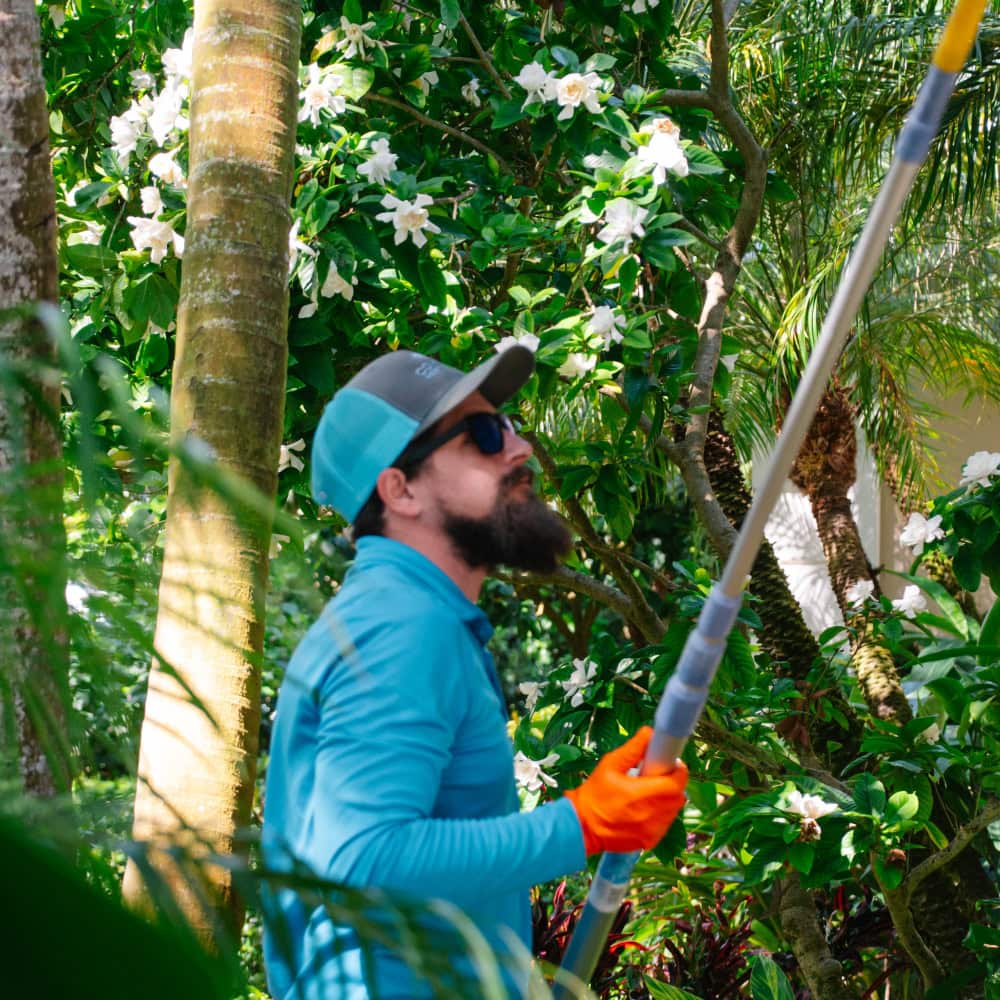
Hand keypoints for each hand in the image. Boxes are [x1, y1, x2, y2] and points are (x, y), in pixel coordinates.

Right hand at [565, 726, 687, 855]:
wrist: (583, 826)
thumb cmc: (595, 794)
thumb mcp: (610, 765)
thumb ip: (632, 749)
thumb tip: (649, 732)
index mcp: (640, 794)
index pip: (675, 783)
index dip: (678, 771)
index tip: (671, 763)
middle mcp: (650, 815)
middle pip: (678, 796)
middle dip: (673, 783)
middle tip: (658, 775)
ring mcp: (651, 831)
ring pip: (674, 810)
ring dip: (668, 799)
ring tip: (650, 792)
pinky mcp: (650, 841)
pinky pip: (666, 823)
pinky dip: (662, 814)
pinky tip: (646, 808)